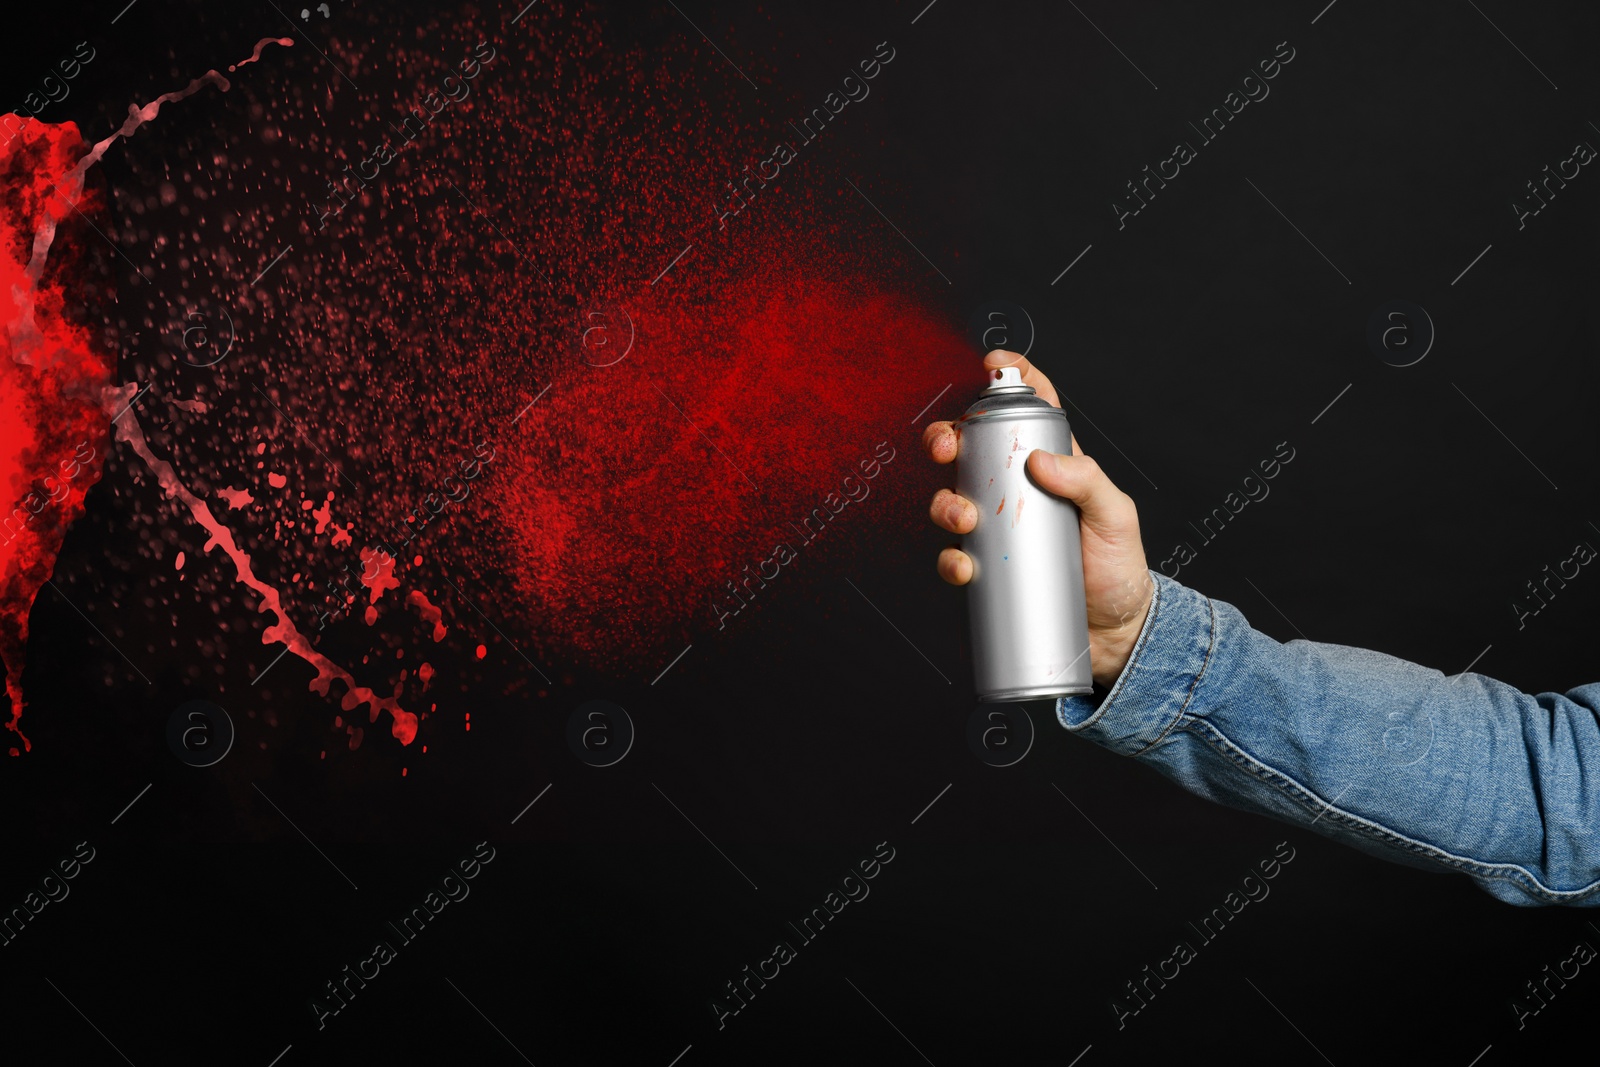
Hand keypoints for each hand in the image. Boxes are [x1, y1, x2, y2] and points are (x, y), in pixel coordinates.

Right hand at [923, 349, 1155, 688]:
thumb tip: (1040, 460)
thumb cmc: (1120, 568)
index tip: (992, 364)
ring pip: (952, 498)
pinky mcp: (988, 566)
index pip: (1031, 407)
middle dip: (947, 438)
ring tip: (964, 518)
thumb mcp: (1116, 515)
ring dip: (945, 502)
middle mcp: (1018, 490)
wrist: (1113, 632)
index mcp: (1053, 463)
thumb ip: (1086, 480)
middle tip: (947, 448)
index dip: (1011, 377)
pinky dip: (951, 559)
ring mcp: (999, 527)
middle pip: (971, 448)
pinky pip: (954, 555)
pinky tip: (966, 566)